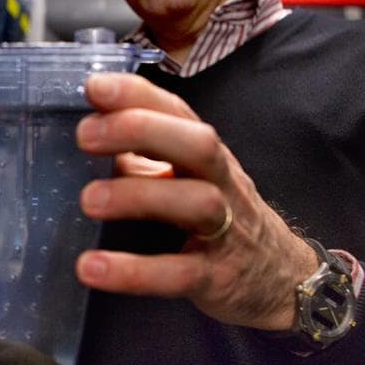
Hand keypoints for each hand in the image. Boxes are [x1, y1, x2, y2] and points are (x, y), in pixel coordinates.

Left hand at [75, 73, 317, 330]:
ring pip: (195, 203)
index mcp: (204, 154)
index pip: (177, 111)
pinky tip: (91, 268)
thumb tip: (87, 135)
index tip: (94, 87)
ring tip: (87, 200)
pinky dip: (133, 271)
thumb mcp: (185, 179)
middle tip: (85, 135)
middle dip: (140, 130)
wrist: (280, 278)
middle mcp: (221, 183)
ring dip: (137, 196)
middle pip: (196, 144)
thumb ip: (141, 158)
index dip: (137, 95)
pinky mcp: (215, 278)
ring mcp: (225, 230)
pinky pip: (177, 274)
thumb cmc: (218, 218)